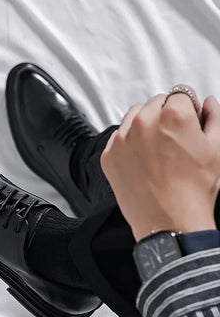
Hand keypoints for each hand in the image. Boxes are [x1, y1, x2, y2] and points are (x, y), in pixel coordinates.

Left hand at [100, 85, 219, 241]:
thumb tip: (207, 103)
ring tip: (156, 147)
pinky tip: (141, 158)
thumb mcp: (217, 149)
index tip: (187, 120)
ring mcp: (122, 139)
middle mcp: (144, 123)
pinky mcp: (109, 155)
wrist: (168, 222)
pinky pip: (118, 136)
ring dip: (145, 124)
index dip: (187, 108)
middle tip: (173, 137)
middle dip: (165, 114)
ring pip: (134, 116)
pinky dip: (128, 141)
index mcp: (173, 116)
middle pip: (155, 103)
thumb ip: (214, 118)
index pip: (179, 94)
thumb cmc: (193, 191)